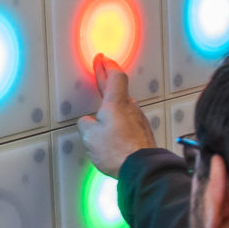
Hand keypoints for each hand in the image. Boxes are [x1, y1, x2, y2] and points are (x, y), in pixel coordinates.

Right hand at [76, 56, 161, 178]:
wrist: (141, 169)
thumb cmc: (117, 151)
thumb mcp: (89, 136)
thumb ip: (86, 124)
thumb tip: (88, 122)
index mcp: (116, 103)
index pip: (114, 76)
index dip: (107, 66)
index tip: (102, 59)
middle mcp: (130, 108)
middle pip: (119, 87)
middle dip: (107, 76)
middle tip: (101, 66)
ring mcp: (138, 120)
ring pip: (124, 104)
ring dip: (114, 98)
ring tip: (105, 95)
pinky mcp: (142, 133)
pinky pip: (129, 119)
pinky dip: (120, 115)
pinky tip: (115, 122)